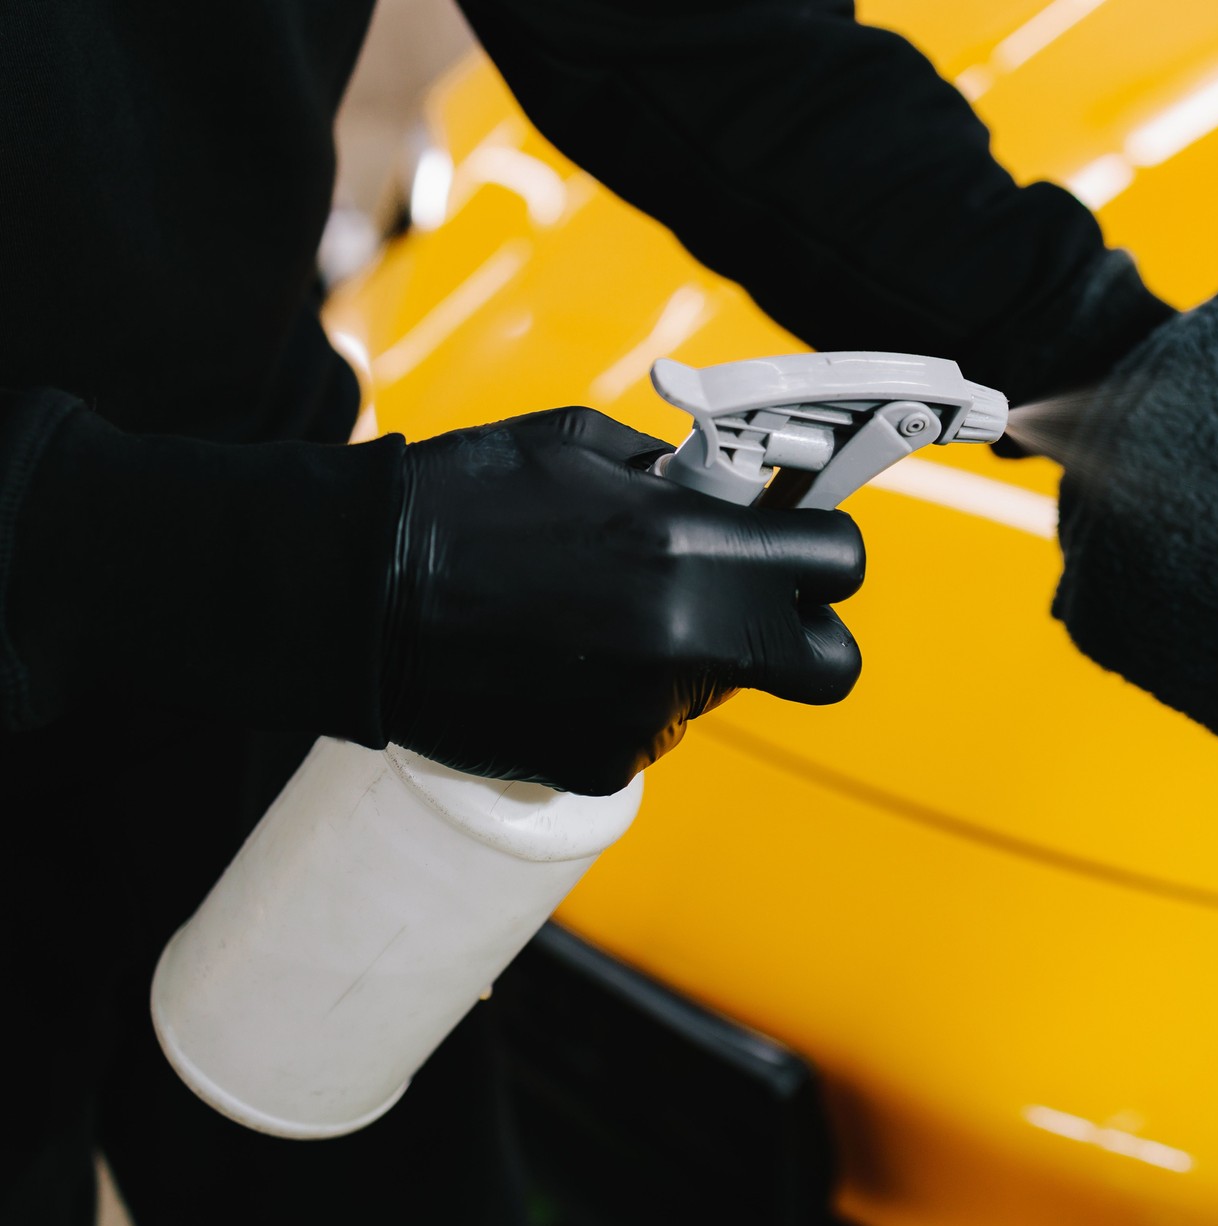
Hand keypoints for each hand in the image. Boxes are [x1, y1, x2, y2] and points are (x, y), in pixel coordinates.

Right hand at [382, 406, 863, 793]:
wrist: (354, 591)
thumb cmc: (467, 498)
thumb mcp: (587, 448)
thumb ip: (683, 482)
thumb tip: (737, 502)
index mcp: (695, 549)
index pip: (841, 563)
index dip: (825, 551)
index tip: (801, 546)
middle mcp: (688, 641)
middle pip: (826, 666)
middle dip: (806, 636)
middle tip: (753, 607)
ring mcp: (646, 713)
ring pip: (716, 694)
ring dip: (685, 659)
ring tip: (592, 616)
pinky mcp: (601, 763)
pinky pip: (646, 728)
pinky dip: (618, 700)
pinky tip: (555, 658)